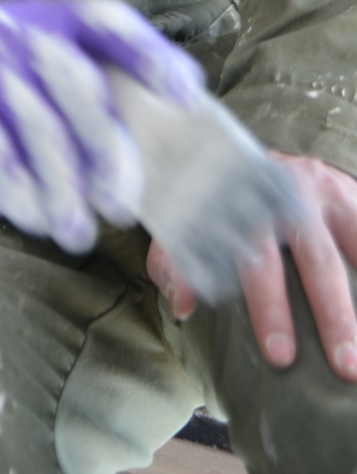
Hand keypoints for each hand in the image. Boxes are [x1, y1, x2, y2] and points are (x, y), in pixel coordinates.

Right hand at [0, 0, 202, 248]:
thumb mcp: (43, 110)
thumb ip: (93, 112)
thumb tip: (173, 149)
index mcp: (44, 19)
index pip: (105, 20)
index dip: (150, 54)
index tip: (186, 96)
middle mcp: (6, 24)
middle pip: (77, 77)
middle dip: (108, 147)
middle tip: (121, 206)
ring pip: (36, 121)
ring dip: (64, 188)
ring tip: (76, 234)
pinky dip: (19, 188)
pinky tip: (33, 218)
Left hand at [147, 153, 356, 380]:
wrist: (255, 150)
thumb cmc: (221, 200)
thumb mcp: (187, 219)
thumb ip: (175, 260)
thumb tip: (183, 306)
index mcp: (242, 205)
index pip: (255, 257)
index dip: (268, 306)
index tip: (280, 355)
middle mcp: (287, 194)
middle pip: (313, 257)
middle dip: (330, 313)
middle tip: (342, 365)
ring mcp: (324, 192)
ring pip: (347, 249)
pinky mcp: (350, 194)